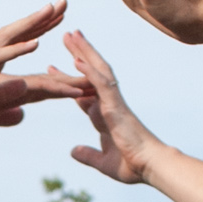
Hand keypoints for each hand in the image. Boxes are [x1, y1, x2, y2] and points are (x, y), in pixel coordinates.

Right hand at [0, 4, 71, 130]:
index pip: (22, 46)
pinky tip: (35, 44)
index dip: (41, 31)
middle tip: (64, 1)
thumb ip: (3, 113)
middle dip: (43, 18)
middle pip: (20, 33)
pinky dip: (16, 50)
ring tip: (52, 10)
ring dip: (32, 24)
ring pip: (11, 38)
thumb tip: (23, 114)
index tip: (63, 19)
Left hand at [59, 30, 159, 184]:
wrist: (150, 166)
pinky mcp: (116, 107)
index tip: (53, 68)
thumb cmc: (132, 165)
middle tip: (66, 35)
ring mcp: (113, 103)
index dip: (69, 80)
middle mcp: (109, 105)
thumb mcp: (103, 162)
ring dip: (84, 52)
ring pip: (98, 71)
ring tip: (71, 35)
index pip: (83, 93)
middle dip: (79, 54)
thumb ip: (88, 155)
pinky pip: (101, 85)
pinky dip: (89, 73)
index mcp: (105, 116)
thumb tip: (73, 151)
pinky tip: (76, 60)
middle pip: (92, 73)